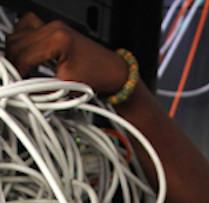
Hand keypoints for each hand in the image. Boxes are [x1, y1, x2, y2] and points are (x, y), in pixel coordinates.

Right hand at [6, 12, 128, 95]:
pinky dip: (24, 40)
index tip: (18, 84)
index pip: (24, 55)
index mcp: (57, 40)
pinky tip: (27, 53)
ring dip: (17, 51)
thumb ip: (44, 88)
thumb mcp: (67, 86)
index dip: (18, 72)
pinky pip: (29, 27)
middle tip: (17, 77)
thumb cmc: (99, 77)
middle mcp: (54, 28)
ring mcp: (54, 26)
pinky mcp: (55, 29)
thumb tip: (26, 91)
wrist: (115, 72)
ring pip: (19, 33)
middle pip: (17, 41)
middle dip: (14, 61)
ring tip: (21, 68)